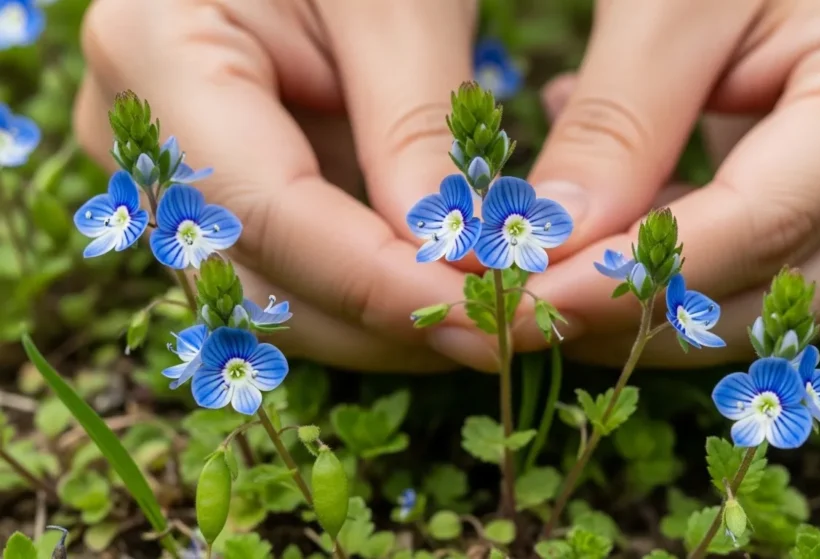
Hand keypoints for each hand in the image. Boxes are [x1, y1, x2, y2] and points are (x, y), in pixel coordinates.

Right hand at [74, 0, 480, 371]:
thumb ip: (419, 126)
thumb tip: (455, 262)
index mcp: (156, 49)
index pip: (268, 211)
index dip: (382, 284)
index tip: (491, 318)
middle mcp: (145, 131)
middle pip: (267, 277)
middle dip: (395, 322)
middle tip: (513, 331)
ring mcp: (185, 171)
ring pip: (287, 294)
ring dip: (396, 323)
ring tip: (499, 317)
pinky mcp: (237, 190)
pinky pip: (308, 271)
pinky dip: (387, 293)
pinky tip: (461, 293)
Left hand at [433, 0, 819, 368]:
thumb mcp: (670, 1)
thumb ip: (615, 125)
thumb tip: (551, 248)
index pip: (765, 224)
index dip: (639, 281)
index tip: (528, 305)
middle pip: (778, 285)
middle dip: (639, 313)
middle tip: (524, 309)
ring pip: (773, 291)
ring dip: (652, 295)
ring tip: (555, 253)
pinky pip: (770, 256)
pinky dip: (678, 256)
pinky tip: (612, 212)